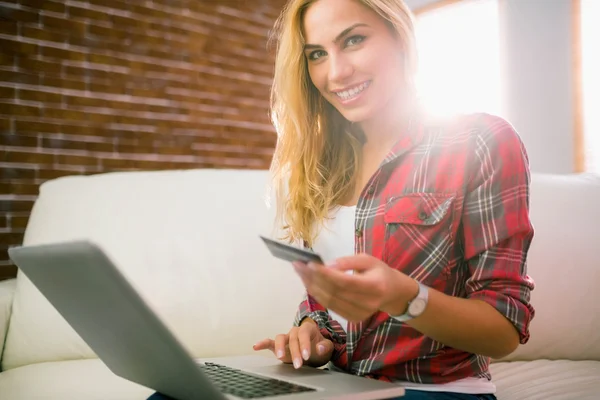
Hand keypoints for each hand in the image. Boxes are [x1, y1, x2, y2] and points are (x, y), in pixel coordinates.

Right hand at [253, 318, 332, 368]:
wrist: (314, 351)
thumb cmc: (320, 347)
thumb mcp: (327, 347)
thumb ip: (325, 347)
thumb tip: (319, 347)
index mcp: (307, 328)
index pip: (304, 334)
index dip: (304, 344)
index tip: (306, 355)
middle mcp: (295, 331)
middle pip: (293, 339)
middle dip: (295, 352)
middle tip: (298, 365)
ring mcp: (286, 337)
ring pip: (280, 338)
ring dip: (280, 347)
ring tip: (280, 357)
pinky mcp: (278, 345)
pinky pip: (269, 342)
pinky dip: (263, 343)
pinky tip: (256, 346)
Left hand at [292, 254, 418, 321]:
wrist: (393, 293)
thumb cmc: (380, 272)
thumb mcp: (368, 260)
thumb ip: (347, 262)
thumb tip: (325, 266)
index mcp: (374, 287)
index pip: (344, 281)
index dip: (325, 274)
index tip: (309, 263)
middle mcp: (367, 304)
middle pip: (334, 292)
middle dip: (313, 278)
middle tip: (298, 265)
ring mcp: (359, 314)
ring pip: (329, 301)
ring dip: (311, 286)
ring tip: (300, 272)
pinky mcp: (352, 319)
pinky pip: (330, 306)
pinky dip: (317, 294)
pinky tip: (309, 283)